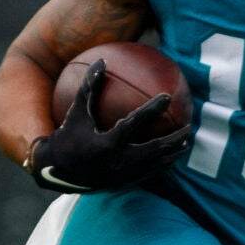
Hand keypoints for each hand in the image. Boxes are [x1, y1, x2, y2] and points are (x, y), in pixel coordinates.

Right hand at [28, 62, 191, 192]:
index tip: (167, 96)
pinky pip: (148, 174)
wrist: (56, 173)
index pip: (134, 123)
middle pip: (154, 150)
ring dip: (172, 154)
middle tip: (189, 127)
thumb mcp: (75, 113)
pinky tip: (170, 157)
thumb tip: (101, 61)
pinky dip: (162, 165)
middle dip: (174, 139)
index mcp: (105, 144)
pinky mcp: (123, 184)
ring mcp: (121, 176)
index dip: (152, 109)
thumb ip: (88, 88)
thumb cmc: (66, 139)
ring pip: (155, 165)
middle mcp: (116, 162)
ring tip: (185, 144)